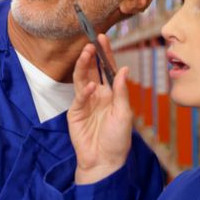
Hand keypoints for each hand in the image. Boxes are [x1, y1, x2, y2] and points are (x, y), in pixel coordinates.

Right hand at [66, 34, 132, 184]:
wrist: (104, 161)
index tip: (103, 38)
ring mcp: (84, 103)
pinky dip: (84, 91)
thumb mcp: (124, 114)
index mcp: (110, 94)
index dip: (105, 54)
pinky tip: (91, 86)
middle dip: (91, 55)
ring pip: (82, 79)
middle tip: (91, 42)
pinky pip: (79, 98)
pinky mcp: (75, 113)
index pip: (107, 69)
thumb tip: (123, 68)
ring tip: (86, 53)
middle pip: (92, 70)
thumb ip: (121, 91)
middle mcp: (97, 95)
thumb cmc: (117, 139)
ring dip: (84, 66)